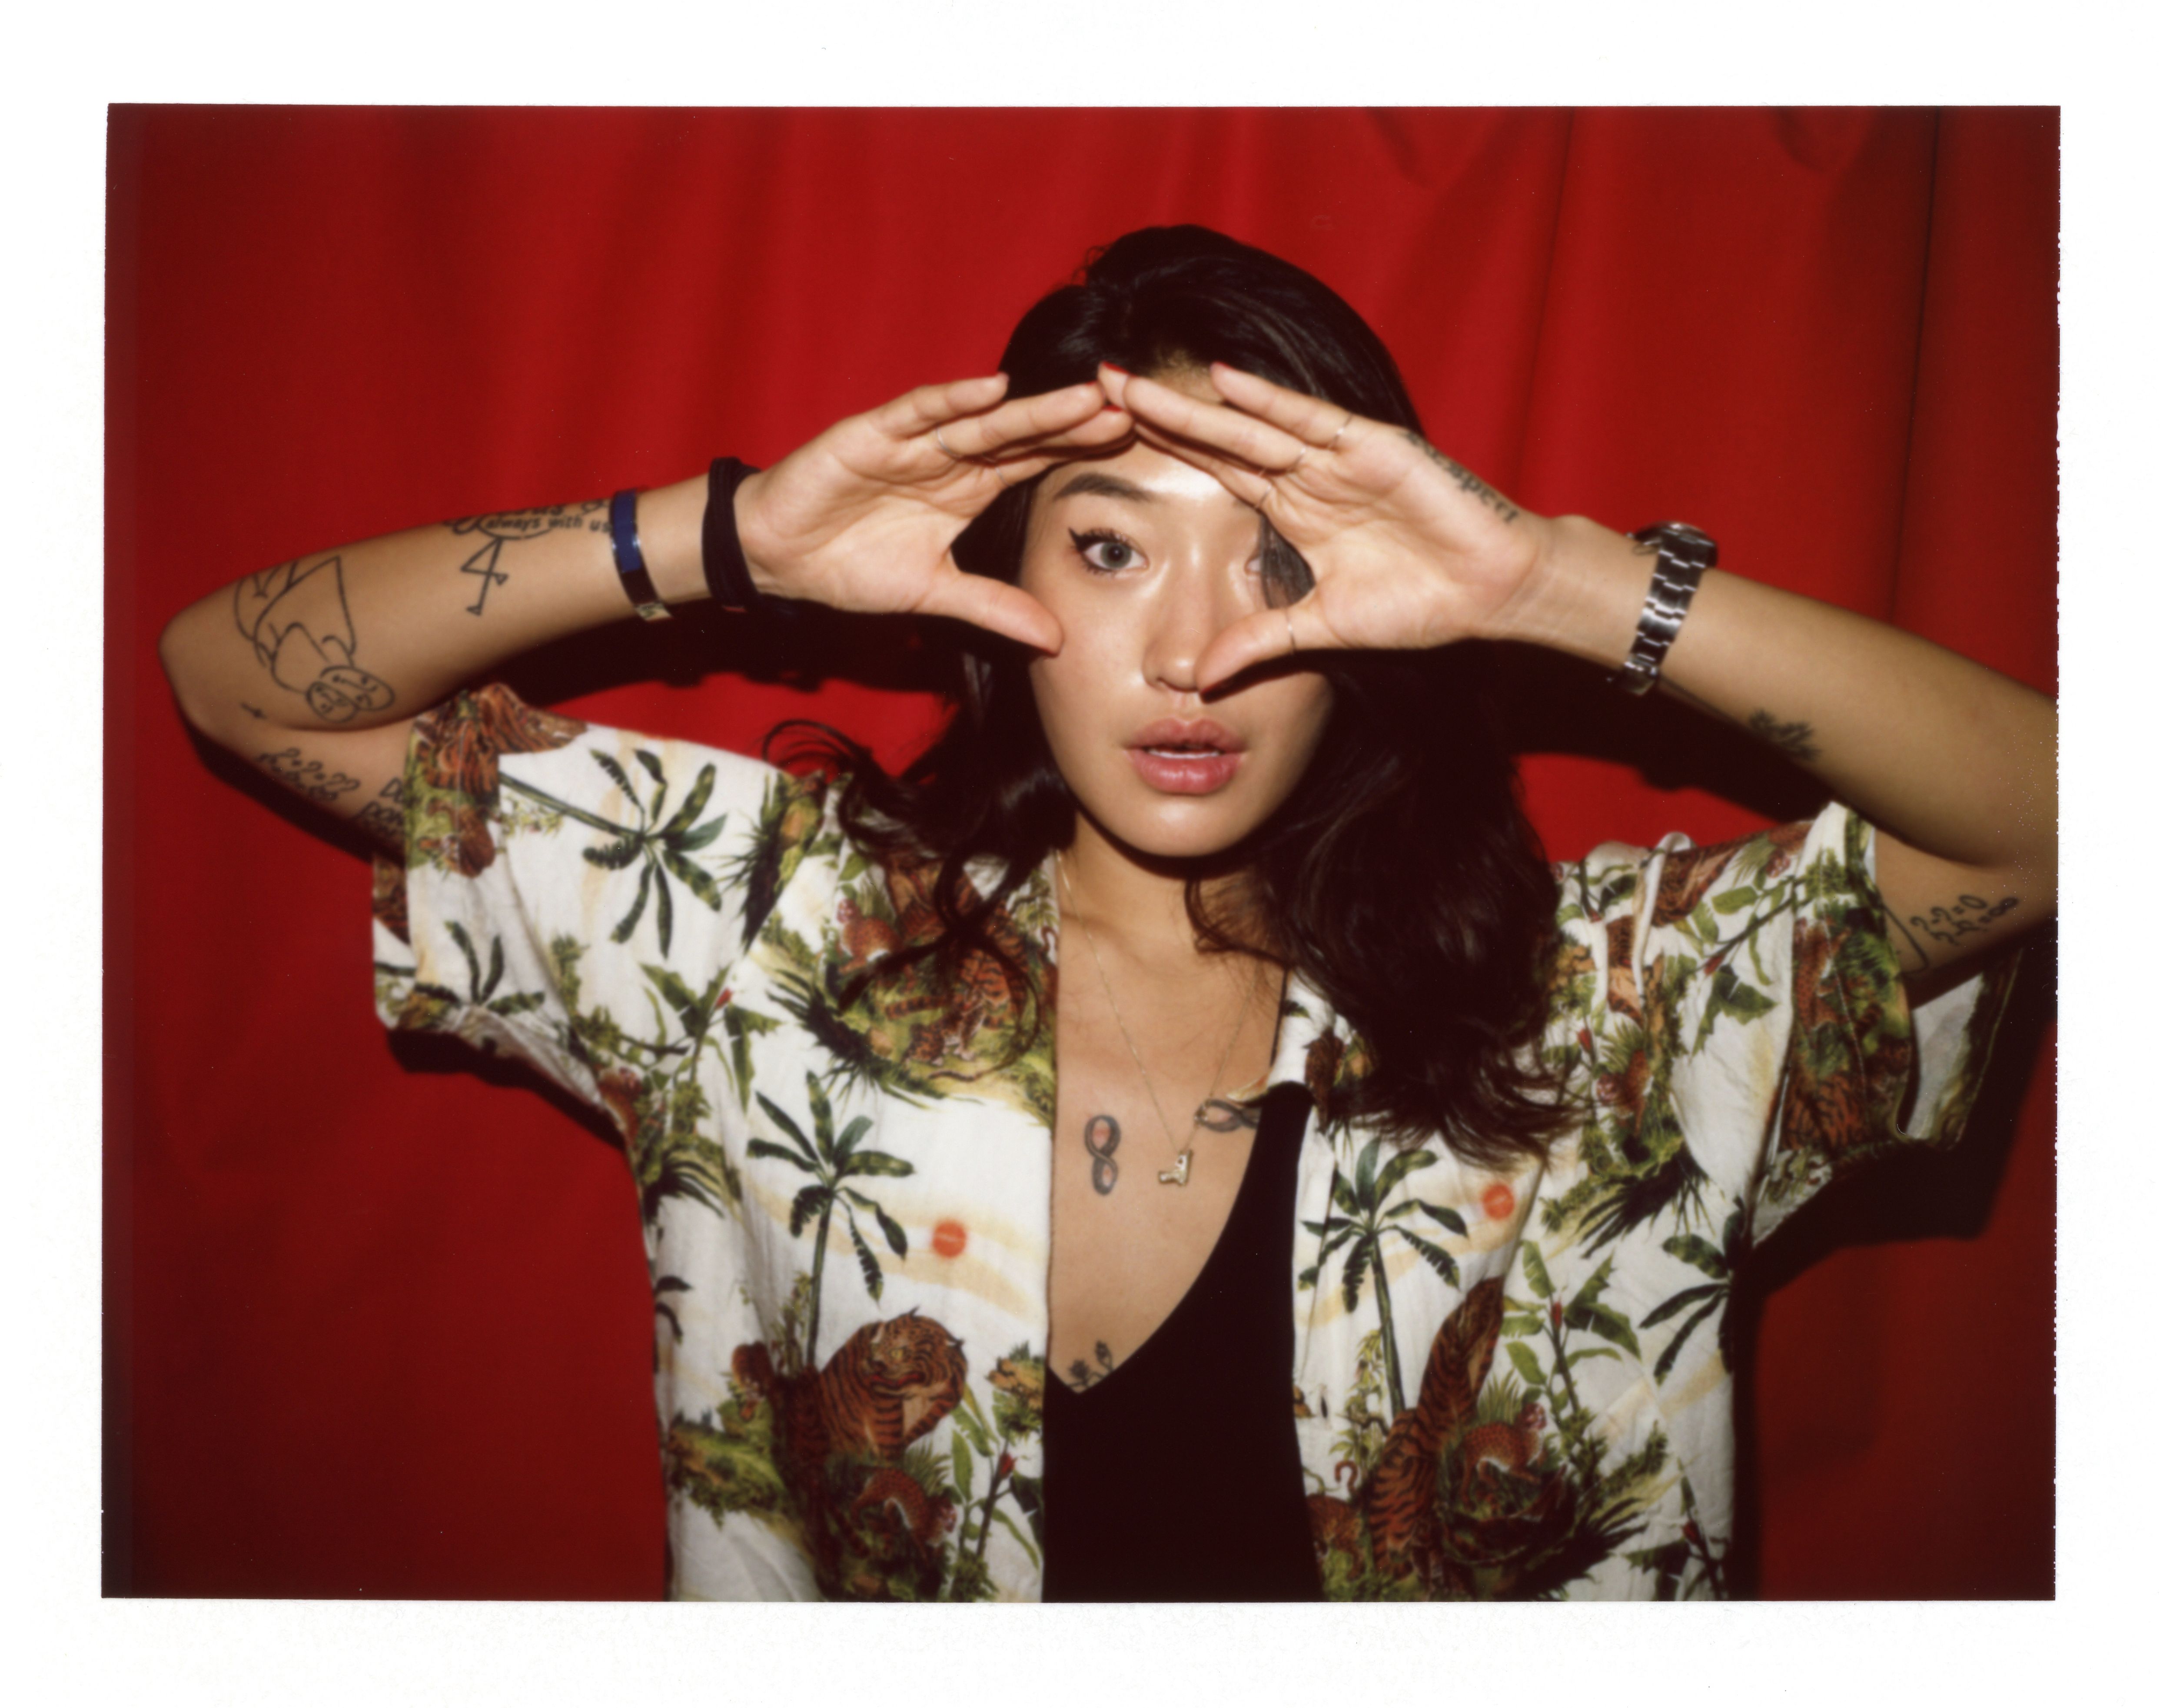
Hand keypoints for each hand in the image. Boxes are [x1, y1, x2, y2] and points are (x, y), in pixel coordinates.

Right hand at [734, 375, 1130, 650]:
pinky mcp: (871, 434)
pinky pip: (917, 413)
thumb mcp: (936, 594)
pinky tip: (992, 389)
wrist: (780, 558)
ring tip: (1083, 397)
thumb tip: (1056, 640)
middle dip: (1072, 421)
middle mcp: (949, 456)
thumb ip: (996, 609)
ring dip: (1032, 409)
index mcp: (969, 487)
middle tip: (1130, 406)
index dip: (1080, 450)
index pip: (1036, 461)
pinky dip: (952, 400)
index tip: (1131, 441)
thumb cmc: (851, 566)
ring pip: (982, 420)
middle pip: (1022, 435)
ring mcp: (913, 442)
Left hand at [1102, 363, 1556, 687]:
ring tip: (1133, 381)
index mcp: (1289, 509)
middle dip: (1158, 413)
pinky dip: (1271, 399)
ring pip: (1251, 422)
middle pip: (1217, 437)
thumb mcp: (1319, 630)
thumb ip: (1260, 644)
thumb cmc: (1419, 605)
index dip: (1161, 453)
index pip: (1211, 471)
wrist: (1489, 593)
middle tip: (1095, 385)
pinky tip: (1223, 380)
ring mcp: (1336, 456)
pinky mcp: (1374, 446)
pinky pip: (1313, 419)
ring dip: (1193, 402)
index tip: (1103, 440)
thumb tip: (1202, 679)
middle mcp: (1305, 473)